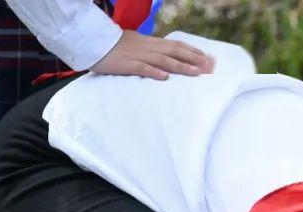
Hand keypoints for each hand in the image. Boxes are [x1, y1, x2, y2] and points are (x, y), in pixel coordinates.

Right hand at [91, 30, 214, 80]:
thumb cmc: (113, 45)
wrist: (92, 42)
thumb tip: (165, 60)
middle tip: (209, 66)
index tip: (206, 57)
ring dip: (180, 66)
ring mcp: (138, 55)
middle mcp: (147, 48)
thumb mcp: (136, 43)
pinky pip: (142, 68)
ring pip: (163, 60)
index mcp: (150, 42)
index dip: (192, 51)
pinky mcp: (127, 64)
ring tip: (196, 72)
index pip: (175, 45)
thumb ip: (150, 50)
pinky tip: (165, 78)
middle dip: (193, 59)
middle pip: (174, 52)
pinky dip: (154, 72)